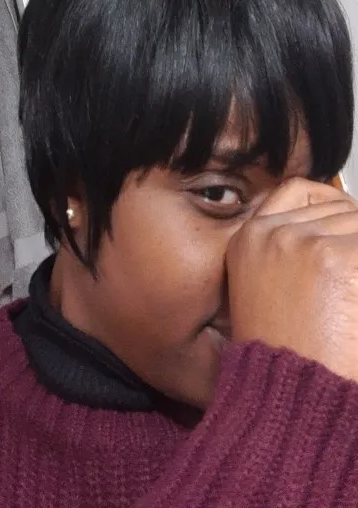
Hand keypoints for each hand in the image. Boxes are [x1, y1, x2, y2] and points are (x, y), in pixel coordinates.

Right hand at [226, 179, 357, 380]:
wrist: (289, 404)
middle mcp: (272, 234)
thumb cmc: (284, 362)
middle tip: (353, 280)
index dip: (332, 208)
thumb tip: (343, 220)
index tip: (347, 228)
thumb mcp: (266, 293)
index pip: (301, 191)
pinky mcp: (339, 259)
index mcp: (249, 239)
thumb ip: (293, 251)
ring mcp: (306, 243)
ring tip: (352, 298)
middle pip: (341, 207)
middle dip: (356, 239)